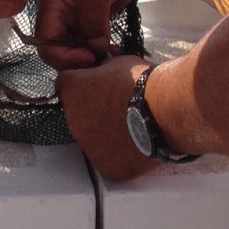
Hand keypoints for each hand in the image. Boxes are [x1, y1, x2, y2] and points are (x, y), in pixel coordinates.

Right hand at [33, 0, 123, 69]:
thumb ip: (92, 20)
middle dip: (76, 59)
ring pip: (76, 48)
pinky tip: (113, 52)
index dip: (63, 55)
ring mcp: (79, 15)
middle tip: (100, 62)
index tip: (89, 57)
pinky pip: (92, 42)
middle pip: (59, 48)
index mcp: (52, 1)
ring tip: (109, 58)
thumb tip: (95, 50)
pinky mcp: (96, 17)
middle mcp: (61, 11)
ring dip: (90, 57)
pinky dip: (100, 50)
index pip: (45, 40)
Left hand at [57, 55, 158, 180]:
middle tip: (117, 106)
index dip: (82, 84)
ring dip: (104, 132)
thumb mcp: (118, 63)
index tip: (95, 85)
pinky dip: (118, 152)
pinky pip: (107, 158)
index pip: (66, 84)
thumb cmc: (143, 85)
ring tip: (130, 126)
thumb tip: (105, 73)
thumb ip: (103, 70)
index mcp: (73, 90)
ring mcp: (87, 145)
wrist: (162, 113)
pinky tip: (135, 142)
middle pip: (77, 113)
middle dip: (93, 109)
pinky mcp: (105, 165)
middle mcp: (73, 119)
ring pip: (91, 137)